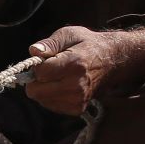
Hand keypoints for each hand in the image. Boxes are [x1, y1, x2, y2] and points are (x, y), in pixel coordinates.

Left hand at [25, 25, 144, 115]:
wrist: (111, 61)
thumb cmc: (86, 45)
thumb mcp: (69, 34)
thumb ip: (49, 43)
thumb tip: (33, 51)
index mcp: (75, 64)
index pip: (40, 72)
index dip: (37, 65)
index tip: (45, 59)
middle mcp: (76, 86)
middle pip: (36, 91)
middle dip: (36, 79)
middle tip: (47, 70)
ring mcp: (77, 99)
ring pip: (41, 99)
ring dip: (43, 88)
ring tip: (57, 76)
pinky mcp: (77, 109)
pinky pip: (50, 105)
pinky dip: (50, 96)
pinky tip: (61, 86)